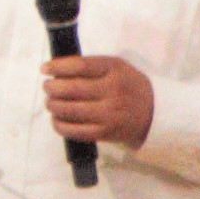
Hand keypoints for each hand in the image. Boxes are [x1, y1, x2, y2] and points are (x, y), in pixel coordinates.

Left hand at [43, 52, 157, 151]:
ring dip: (53, 105)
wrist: (154, 113)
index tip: (44, 68)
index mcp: (115, 70)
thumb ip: (91, 66)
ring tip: (51, 102)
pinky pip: (73, 130)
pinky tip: (57, 119)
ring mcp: (109, 113)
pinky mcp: (104, 133)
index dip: (57, 67)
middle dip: (51, 87)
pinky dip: (59, 125)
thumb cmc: (129, 86)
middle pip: (71, 88)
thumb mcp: (118, 67)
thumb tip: (56, 70)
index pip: (80, 65)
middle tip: (47, 87)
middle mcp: (112, 91)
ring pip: (69, 110)